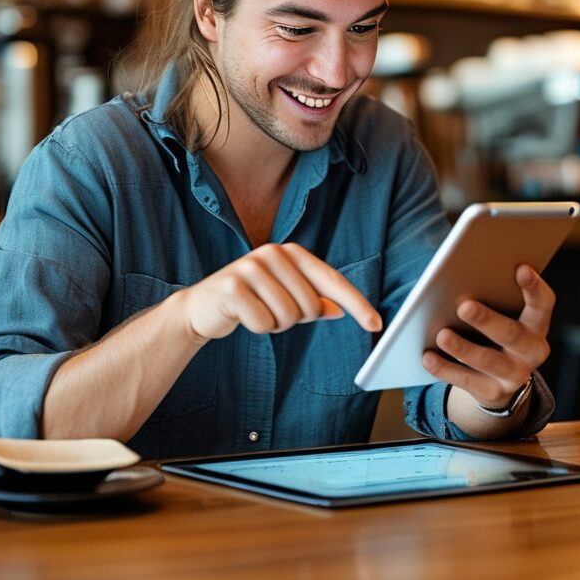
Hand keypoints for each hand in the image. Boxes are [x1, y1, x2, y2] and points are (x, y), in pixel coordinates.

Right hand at [178, 242, 382, 342]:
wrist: (203, 307)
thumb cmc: (250, 300)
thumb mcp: (286, 297)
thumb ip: (313, 300)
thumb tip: (339, 309)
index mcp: (292, 253)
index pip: (332, 280)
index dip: (357, 303)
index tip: (376, 324)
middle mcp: (273, 253)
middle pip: (310, 306)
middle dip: (295, 319)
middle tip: (272, 310)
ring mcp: (251, 267)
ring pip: (288, 317)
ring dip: (274, 324)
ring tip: (257, 311)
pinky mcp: (232, 285)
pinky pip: (264, 323)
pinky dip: (256, 327)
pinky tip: (242, 316)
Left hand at [422, 264, 553, 409]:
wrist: (500, 380)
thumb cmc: (496, 331)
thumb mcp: (504, 314)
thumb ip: (493, 297)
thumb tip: (462, 275)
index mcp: (536, 325)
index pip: (542, 304)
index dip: (534, 287)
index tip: (522, 268)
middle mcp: (531, 351)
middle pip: (512, 334)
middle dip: (487, 320)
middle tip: (464, 306)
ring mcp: (513, 375)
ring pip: (487, 360)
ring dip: (463, 348)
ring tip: (442, 334)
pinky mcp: (491, 392)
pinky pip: (465, 380)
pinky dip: (444, 368)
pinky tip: (427, 357)